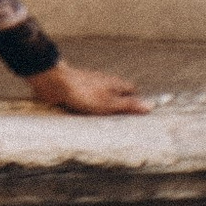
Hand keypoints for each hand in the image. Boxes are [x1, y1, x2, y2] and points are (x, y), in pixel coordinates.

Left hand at [30, 60, 145, 115]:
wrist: (55, 83)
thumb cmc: (83, 93)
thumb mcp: (110, 103)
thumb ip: (129, 105)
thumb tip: (150, 105)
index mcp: (115, 83)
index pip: (133, 90)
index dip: (136, 102)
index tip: (138, 116)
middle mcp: (105, 82)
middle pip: (119, 94)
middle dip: (121, 107)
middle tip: (122, 123)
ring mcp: (92, 85)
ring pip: (104, 97)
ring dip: (105, 108)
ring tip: (105, 123)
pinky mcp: (79, 90)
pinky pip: (90, 100)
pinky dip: (92, 108)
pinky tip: (88, 116)